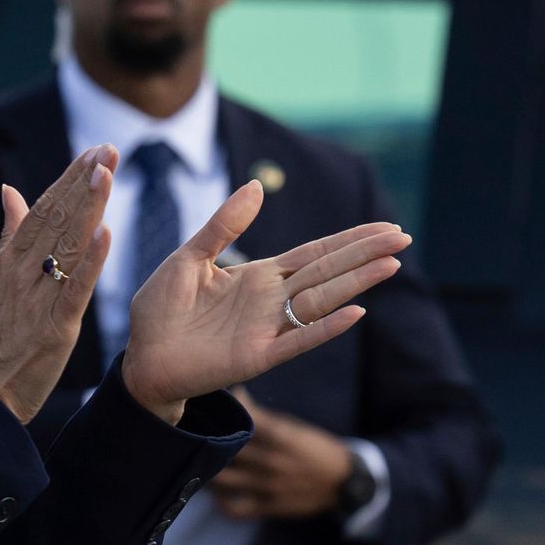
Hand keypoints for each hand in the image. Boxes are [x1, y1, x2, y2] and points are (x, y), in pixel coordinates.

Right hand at [0, 149, 115, 420]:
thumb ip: (8, 235)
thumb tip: (10, 191)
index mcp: (10, 261)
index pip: (42, 210)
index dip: (68, 179)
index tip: (93, 151)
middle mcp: (22, 273)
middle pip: (56, 219)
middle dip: (83, 182)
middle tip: (109, 149)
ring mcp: (37, 299)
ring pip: (66, 246)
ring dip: (88, 208)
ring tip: (108, 173)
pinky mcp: (55, 327)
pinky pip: (74, 289)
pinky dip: (90, 261)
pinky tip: (106, 233)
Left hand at [120, 193, 404, 422]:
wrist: (140, 358)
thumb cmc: (161, 311)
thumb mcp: (189, 257)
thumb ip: (223, 225)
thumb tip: (257, 186)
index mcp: (258, 276)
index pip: (314, 253)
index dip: (349, 239)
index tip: (385, 226)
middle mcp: (271, 302)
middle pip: (328, 272)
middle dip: (365, 254)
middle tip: (404, 238)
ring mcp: (267, 329)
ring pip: (321, 301)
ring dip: (356, 283)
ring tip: (390, 265)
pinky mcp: (256, 357)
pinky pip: (297, 340)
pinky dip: (325, 328)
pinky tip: (355, 314)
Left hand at [210, 402, 356, 518]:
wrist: (343, 482)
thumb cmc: (313, 448)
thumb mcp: (293, 428)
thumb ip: (263, 416)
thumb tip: (236, 394)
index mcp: (281, 436)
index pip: (244, 422)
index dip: (223, 415)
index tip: (206, 409)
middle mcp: (272, 461)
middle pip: (228, 450)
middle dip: (207, 443)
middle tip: (190, 438)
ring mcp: (269, 486)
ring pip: (224, 481)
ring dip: (207, 473)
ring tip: (198, 465)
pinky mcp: (269, 506)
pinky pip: (236, 509)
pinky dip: (221, 503)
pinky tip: (217, 494)